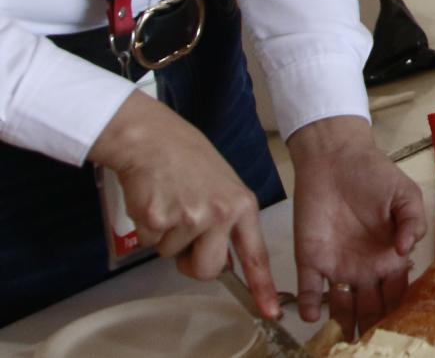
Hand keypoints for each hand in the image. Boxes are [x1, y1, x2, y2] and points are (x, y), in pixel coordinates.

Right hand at [87, 92, 278, 316]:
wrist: (153, 139)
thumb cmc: (188, 160)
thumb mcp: (224, 186)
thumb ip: (229, 221)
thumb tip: (223, 261)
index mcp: (241, 205)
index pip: (256, 254)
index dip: (262, 286)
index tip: (269, 311)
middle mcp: (219, 214)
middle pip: (207, 270)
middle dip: (191, 263)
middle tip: (185, 233)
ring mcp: (189, 218)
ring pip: (172, 256)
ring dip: (166, 237)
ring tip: (171, 203)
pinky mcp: (158, 221)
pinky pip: (150, 244)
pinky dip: (148, 229)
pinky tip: (154, 201)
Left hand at [288, 117, 425, 337]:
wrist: (335, 159)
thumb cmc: (375, 175)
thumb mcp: (405, 193)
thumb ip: (413, 220)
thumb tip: (408, 249)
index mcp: (389, 257)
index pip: (396, 294)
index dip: (398, 312)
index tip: (401, 329)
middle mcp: (364, 269)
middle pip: (369, 308)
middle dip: (370, 328)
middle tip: (368, 346)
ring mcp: (336, 267)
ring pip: (340, 307)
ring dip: (342, 325)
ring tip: (343, 343)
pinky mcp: (310, 260)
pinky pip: (308, 291)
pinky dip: (310, 307)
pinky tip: (314, 316)